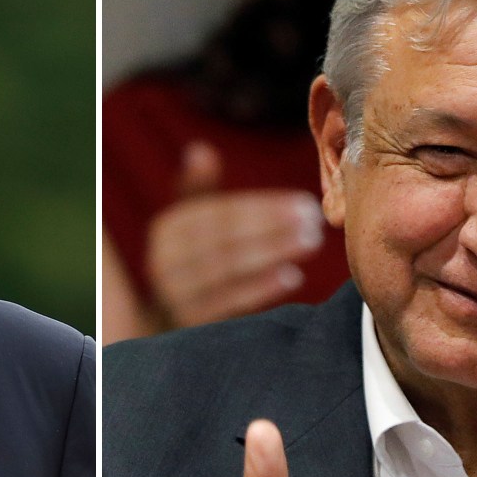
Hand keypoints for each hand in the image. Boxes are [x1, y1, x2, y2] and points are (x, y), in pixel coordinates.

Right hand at [146, 141, 324, 327]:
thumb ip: (197, 190)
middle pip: (224, 240)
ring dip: (271, 254)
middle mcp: (163, 263)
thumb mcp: (187, 225)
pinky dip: (260, 290)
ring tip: (310, 242)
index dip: (262, 208)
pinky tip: (292, 276)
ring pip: (227, 270)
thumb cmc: (189, 265)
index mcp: (166, 231)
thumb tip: (200, 150)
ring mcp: (174, 297)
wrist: (163, 324)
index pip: (219, 214)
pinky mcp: (188, 326)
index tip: (303, 203)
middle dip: (271, 229)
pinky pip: (227, 305)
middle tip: (314, 221)